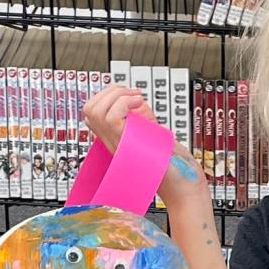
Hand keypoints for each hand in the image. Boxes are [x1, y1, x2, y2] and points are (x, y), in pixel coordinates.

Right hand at [83, 86, 208, 208]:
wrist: (180, 177)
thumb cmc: (170, 157)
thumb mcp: (148, 128)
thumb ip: (137, 114)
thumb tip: (131, 96)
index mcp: (114, 138)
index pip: (91, 114)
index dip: (104, 96)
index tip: (125, 93)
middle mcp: (111, 142)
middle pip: (88, 110)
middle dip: (108, 91)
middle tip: (131, 93)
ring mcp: (116, 143)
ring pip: (94, 110)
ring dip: (116, 94)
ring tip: (136, 97)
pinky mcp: (126, 142)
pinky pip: (110, 116)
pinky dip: (124, 100)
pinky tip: (140, 102)